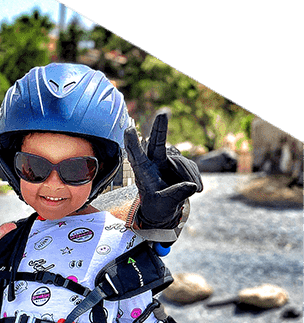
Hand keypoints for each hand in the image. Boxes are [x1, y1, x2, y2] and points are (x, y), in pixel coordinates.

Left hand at [124, 113, 202, 241]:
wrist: (166, 209)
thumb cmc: (158, 207)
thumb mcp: (165, 205)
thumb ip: (176, 195)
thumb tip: (191, 186)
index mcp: (143, 172)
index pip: (136, 157)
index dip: (132, 144)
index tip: (128, 130)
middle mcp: (154, 163)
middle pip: (157, 143)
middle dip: (160, 128)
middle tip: (163, 113)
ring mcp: (168, 161)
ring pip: (183, 164)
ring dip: (189, 178)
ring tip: (192, 192)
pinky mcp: (180, 163)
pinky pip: (192, 168)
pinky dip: (195, 179)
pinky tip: (195, 189)